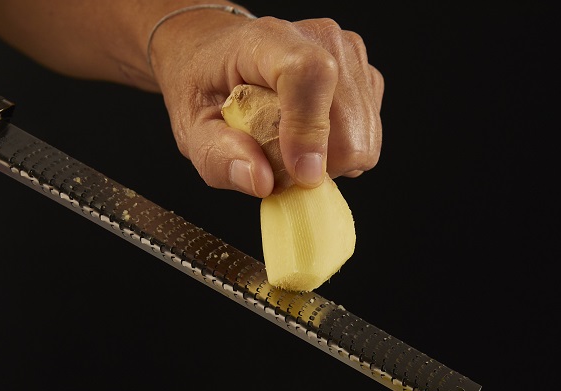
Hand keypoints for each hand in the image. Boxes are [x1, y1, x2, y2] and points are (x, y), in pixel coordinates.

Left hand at [148, 11, 383, 196]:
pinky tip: (311, 136)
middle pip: (346, 123)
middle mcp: (320, 39)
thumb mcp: (192, 128)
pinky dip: (341, 151)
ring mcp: (349, 56)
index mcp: (268, 40)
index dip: (310, 131)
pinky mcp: (366, 77)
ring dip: (329, 160)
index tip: (298, 174)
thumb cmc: (207, 90)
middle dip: (317, 162)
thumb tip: (261, 181)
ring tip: (292, 145)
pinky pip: (368, 137)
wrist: (221, 58)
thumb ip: (218, 156)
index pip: (309, 74)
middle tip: (280, 160)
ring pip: (363, 138)